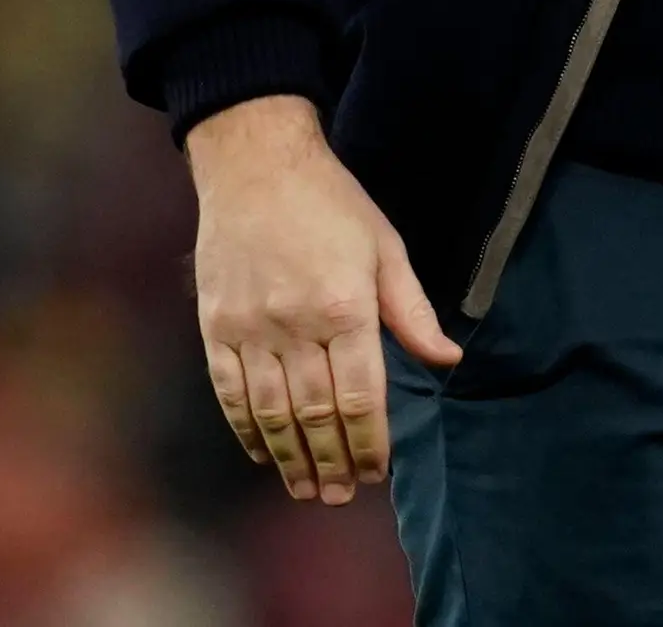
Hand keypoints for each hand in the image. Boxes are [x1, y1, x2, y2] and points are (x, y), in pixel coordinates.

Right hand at [187, 95, 459, 504]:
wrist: (255, 166)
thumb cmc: (333, 204)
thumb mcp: (387, 249)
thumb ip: (412, 312)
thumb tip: (448, 359)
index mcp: (345, 307)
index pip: (359, 396)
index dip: (370, 442)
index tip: (379, 470)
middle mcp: (294, 324)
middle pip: (314, 414)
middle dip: (331, 462)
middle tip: (343, 496)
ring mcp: (249, 328)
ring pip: (270, 412)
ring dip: (289, 457)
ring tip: (307, 489)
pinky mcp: (215, 326)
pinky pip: (229, 392)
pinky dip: (245, 428)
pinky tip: (261, 453)